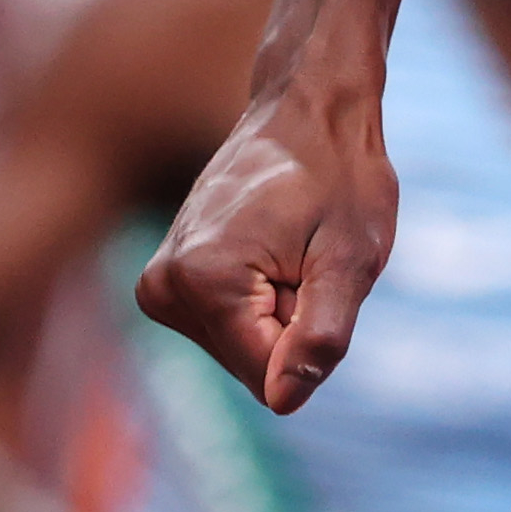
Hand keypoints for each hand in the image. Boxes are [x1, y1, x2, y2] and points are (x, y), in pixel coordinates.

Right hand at [137, 83, 396, 412]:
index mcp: (201, 282)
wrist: (308, 110)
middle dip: (293, 322)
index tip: (317, 271)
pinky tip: (274, 248)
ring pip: (241, 346)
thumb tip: (284, 402)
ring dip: (282, 310)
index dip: (312, 334)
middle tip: (309, 255)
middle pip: (250, 363)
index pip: (266, 374)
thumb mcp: (353, 257)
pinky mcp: (166, 283)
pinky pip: (230, 324)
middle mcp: (161, 288)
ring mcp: (157, 285)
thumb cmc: (342, 175)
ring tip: (293, 248)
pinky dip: (265, 298)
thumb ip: (321, 335)